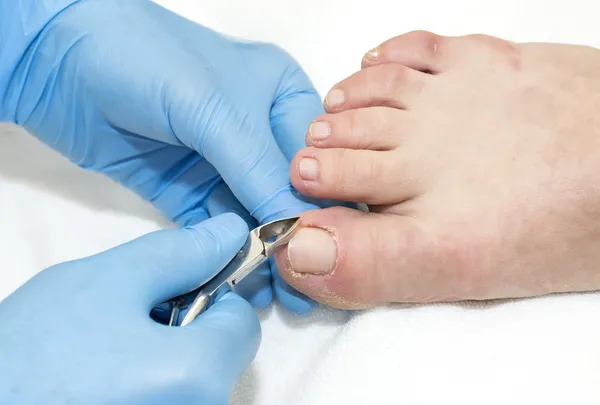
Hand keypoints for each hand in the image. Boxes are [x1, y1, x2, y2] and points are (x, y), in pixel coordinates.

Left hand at [0, 0, 323, 312]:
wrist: (59, 61)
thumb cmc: (147, 59)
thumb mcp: (215, 109)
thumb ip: (258, 170)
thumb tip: (299, 231)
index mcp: (281, 95)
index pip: (318, 158)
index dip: (325, 203)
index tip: (330, 248)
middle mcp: (257, 132)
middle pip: (288, 194)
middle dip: (297, 236)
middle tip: (306, 283)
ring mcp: (221, 164)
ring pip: (254, 216)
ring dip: (265, 255)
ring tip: (282, 295)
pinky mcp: (187, 190)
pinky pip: (215, 228)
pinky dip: (227, 255)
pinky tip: (243, 282)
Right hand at [0, 214, 259, 404]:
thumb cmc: (32, 349)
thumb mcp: (107, 280)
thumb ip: (181, 254)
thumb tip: (232, 232)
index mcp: (197, 376)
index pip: (243, 324)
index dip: (210, 297)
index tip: (167, 292)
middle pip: (219, 355)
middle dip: (185, 327)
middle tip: (124, 322)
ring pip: (193, 379)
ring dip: (163, 356)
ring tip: (106, 353)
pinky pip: (171, 398)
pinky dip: (150, 383)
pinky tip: (105, 380)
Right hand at [276, 31, 599, 306]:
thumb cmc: (565, 225)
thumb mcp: (459, 270)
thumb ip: (373, 264)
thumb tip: (300, 251)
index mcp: (412, 187)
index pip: (334, 185)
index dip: (307, 194)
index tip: (298, 200)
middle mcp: (423, 136)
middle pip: (351, 137)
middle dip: (321, 150)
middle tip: (307, 161)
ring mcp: (453, 92)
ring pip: (376, 92)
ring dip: (346, 106)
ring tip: (331, 117)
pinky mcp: (485, 59)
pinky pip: (420, 48)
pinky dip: (390, 57)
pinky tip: (378, 65)